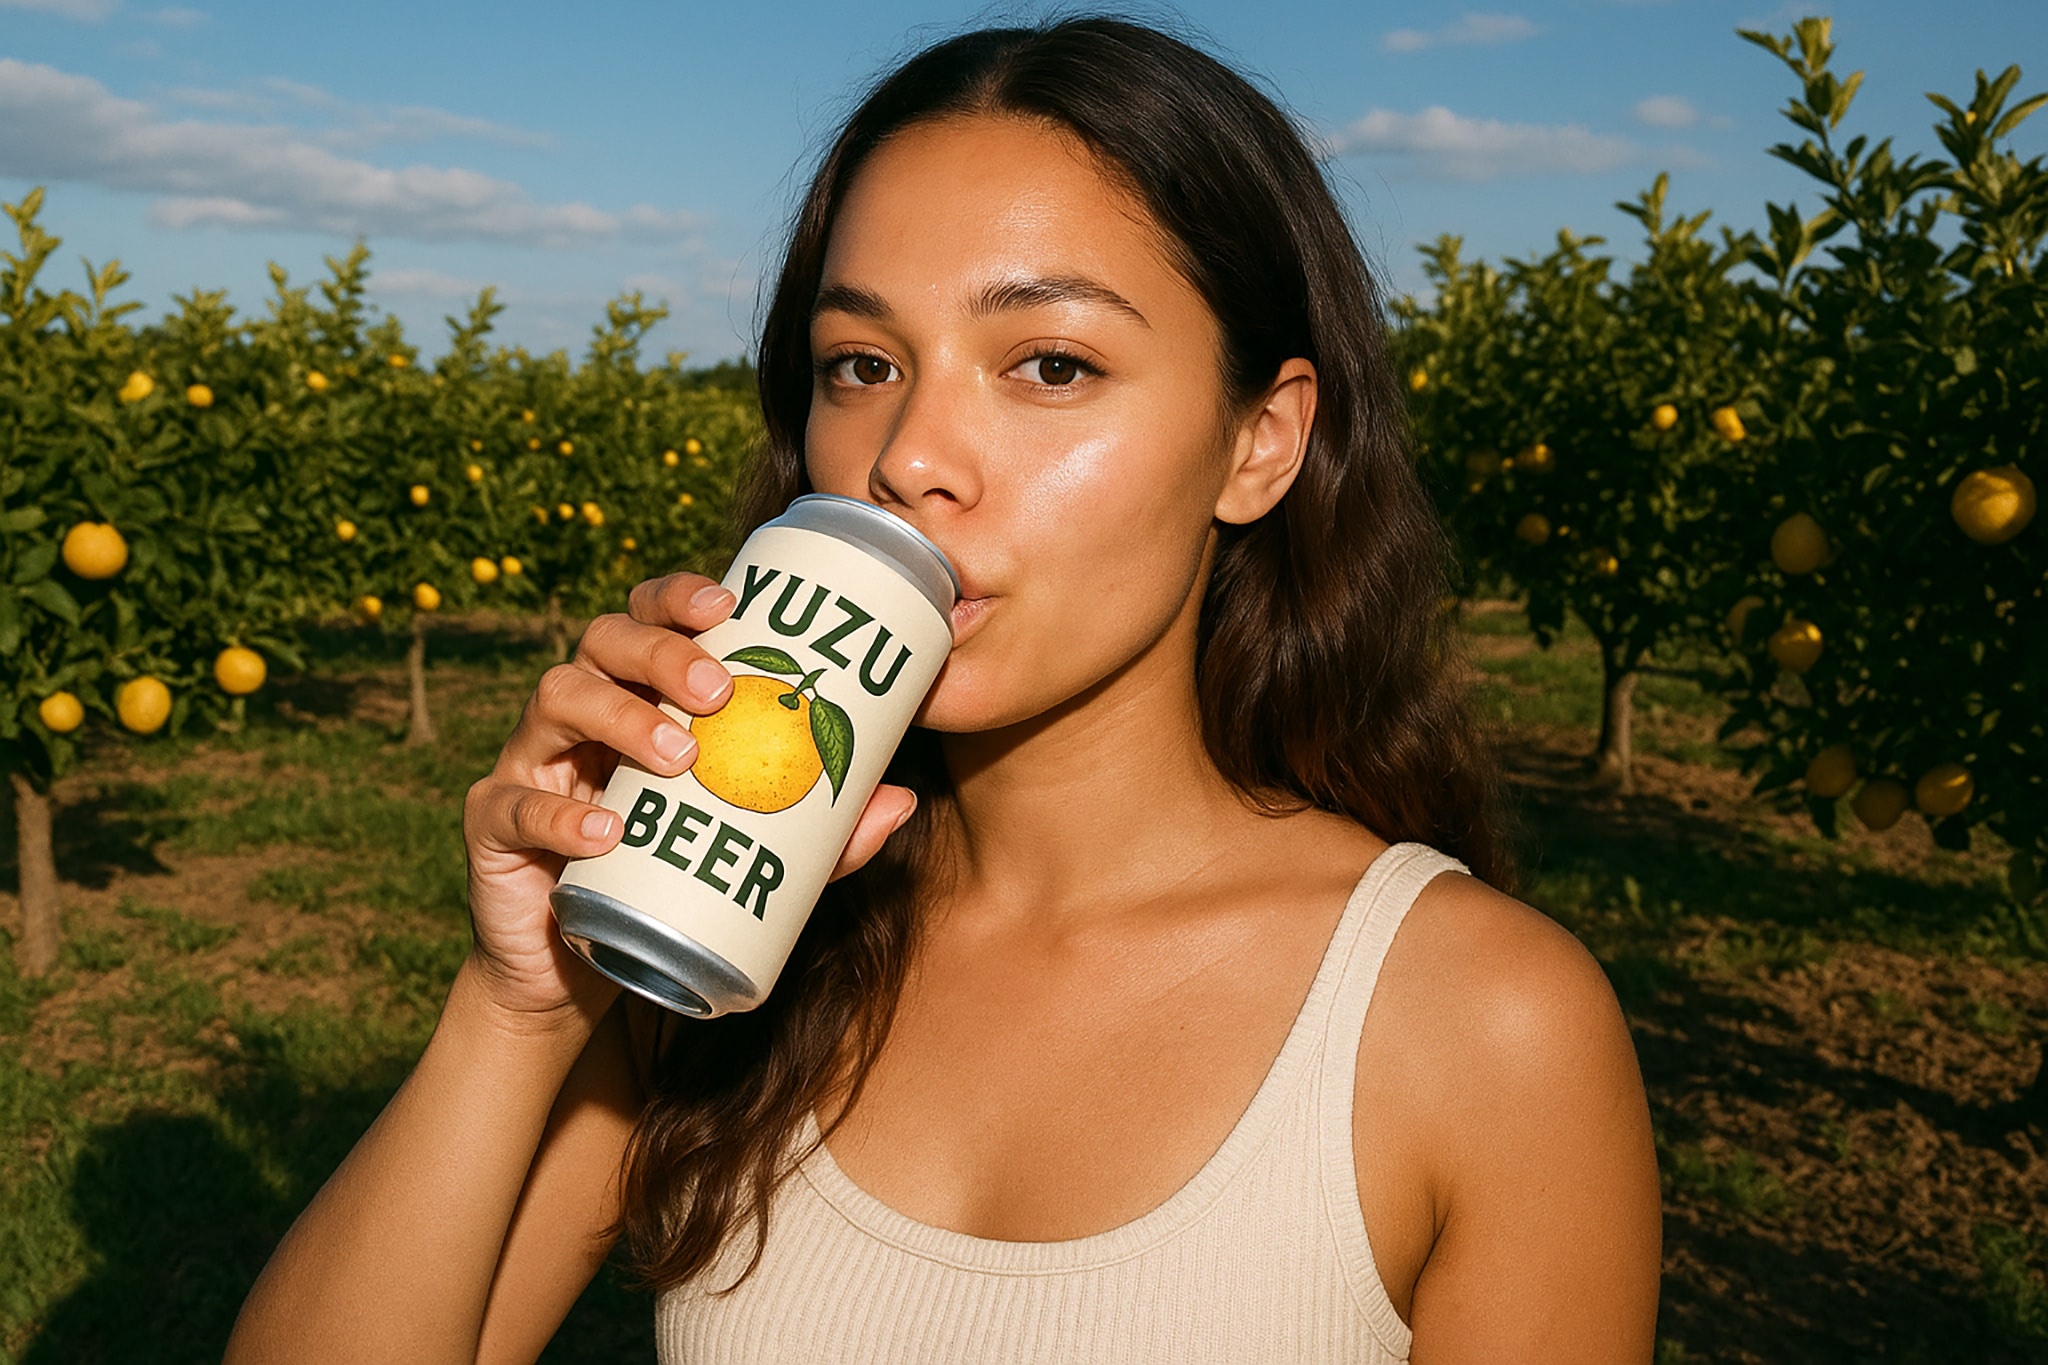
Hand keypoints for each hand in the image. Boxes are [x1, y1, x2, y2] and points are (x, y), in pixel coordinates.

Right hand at [460, 572, 920, 1022]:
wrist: (581, 973)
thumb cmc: (669, 884)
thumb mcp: (752, 852)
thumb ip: (821, 832)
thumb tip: (900, 801)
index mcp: (636, 697)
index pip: (647, 617)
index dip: (679, 596)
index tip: (730, 605)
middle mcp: (578, 715)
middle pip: (602, 641)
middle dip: (661, 651)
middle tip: (719, 691)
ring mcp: (530, 764)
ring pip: (554, 698)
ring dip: (620, 715)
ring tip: (679, 756)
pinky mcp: (494, 825)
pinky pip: (515, 806)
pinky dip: (561, 816)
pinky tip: (607, 831)